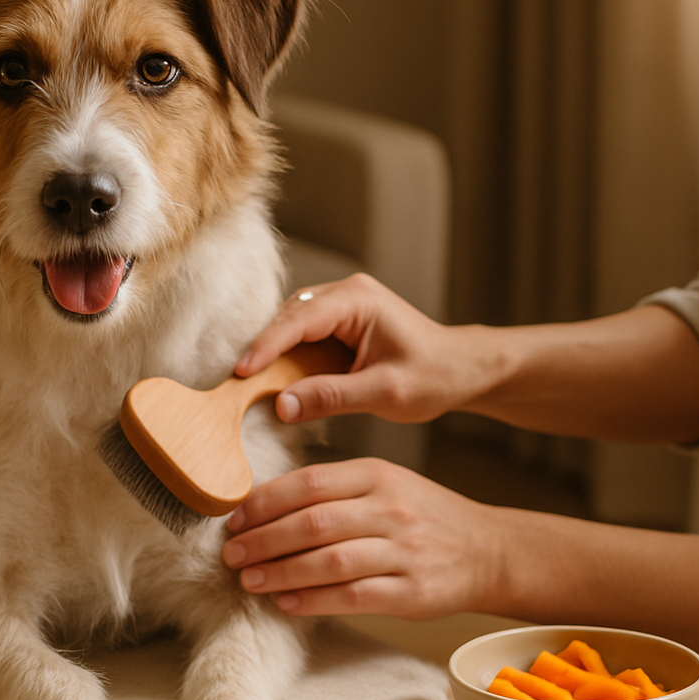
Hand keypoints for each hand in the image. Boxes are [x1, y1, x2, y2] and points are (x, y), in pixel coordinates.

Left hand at [221, 457, 500, 619]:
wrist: (487, 550)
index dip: (265, 502)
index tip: (234, 519)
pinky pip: (354, 597)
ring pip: (330, 561)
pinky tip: (286, 603)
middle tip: (231, 554)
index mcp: (377, 475)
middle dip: (264, 539)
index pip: (310, 483)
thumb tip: (264, 505)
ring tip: (248, 580)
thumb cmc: (422, 515)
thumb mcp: (385, 483)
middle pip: (314, 522)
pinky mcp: (412, 592)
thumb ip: (334, 489)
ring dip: (281, 572)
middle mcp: (390, 509)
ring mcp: (403, 551)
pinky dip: (314, 601)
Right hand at [235, 273, 491, 424]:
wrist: (461, 369)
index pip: (300, 320)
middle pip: (289, 317)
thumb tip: (282, 405)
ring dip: (272, 351)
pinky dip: (286, 355)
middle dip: (263, 347)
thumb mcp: (385, 392)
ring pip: (291, 324)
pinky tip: (274, 378)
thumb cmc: (433, 377)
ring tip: (250, 382)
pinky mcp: (340, 321)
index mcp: (359, 301)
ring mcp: (342, 304)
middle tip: (237, 381)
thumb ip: (333, 397)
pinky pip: (302, 334)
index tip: (242, 373)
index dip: (267, 346)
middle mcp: (347, 294)